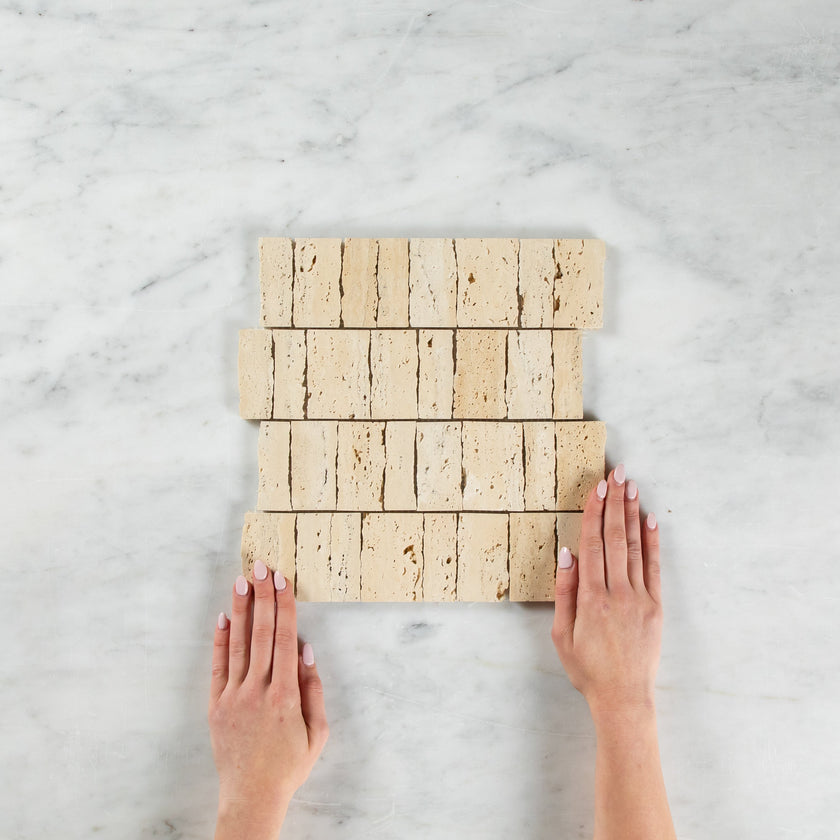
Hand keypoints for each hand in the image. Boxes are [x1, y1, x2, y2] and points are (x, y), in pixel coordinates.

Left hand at [209, 561, 328, 839]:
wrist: (251, 797)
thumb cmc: (289, 766)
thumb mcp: (317, 732)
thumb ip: (313, 690)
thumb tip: (306, 651)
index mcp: (285, 695)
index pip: (284, 639)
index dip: (284, 607)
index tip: (282, 581)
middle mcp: (258, 690)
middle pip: (260, 633)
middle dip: (262, 597)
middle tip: (261, 567)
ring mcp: (234, 696)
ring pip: (238, 644)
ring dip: (240, 609)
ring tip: (241, 581)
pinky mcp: (216, 705)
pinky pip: (218, 667)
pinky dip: (220, 641)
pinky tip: (223, 618)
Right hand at [551, 465, 662, 718]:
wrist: (623, 698)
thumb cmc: (587, 668)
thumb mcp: (562, 634)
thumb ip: (564, 592)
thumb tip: (568, 554)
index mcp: (591, 598)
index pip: (593, 544)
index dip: (595, 513)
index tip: (598, 488)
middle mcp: (617, 593)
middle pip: (616, 538)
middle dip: (615, 503)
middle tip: (617, 474)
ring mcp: (640, 598)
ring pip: (636, 547)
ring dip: (633, 514)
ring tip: (632, 487)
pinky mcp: (655, 607)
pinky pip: (654, 567)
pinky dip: (653, 542)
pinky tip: (650, 520)